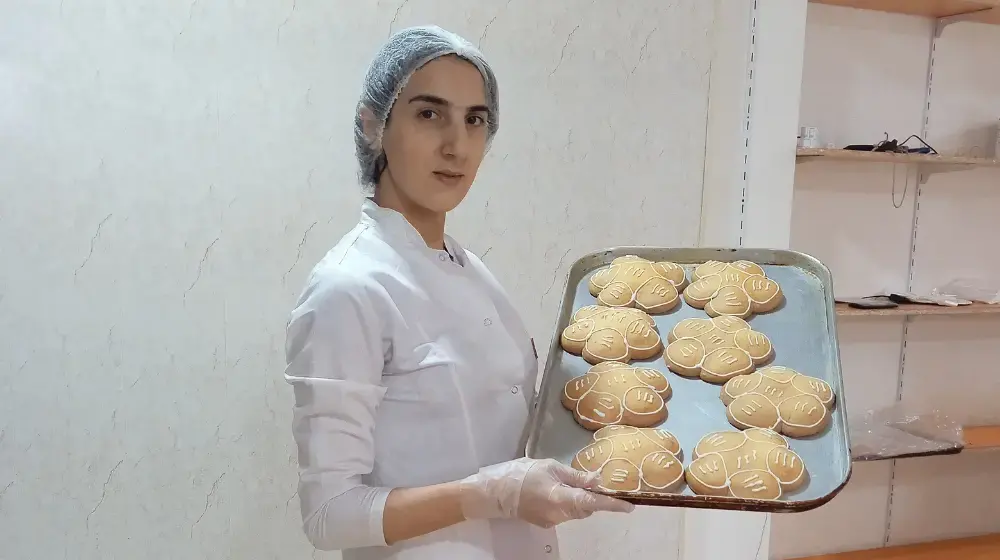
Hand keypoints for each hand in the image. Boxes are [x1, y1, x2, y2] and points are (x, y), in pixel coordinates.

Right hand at [458, 458, 634, 527]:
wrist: (493, 493)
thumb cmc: (520, 473)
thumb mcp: (550, 467)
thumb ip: (575, 476)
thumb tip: (597, 480)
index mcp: (560, 497)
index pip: (592, 502)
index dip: (611, 504)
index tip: (629, 506)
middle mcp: (558, 514)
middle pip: (585, 508)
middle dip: (590, 496)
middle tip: (587, 481)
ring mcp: (551, 521)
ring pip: (575, 511)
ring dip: (577, 499)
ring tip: (563, 482)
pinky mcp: (544, 523)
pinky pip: (563, 513)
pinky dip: (565, 503)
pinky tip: (551, 491)